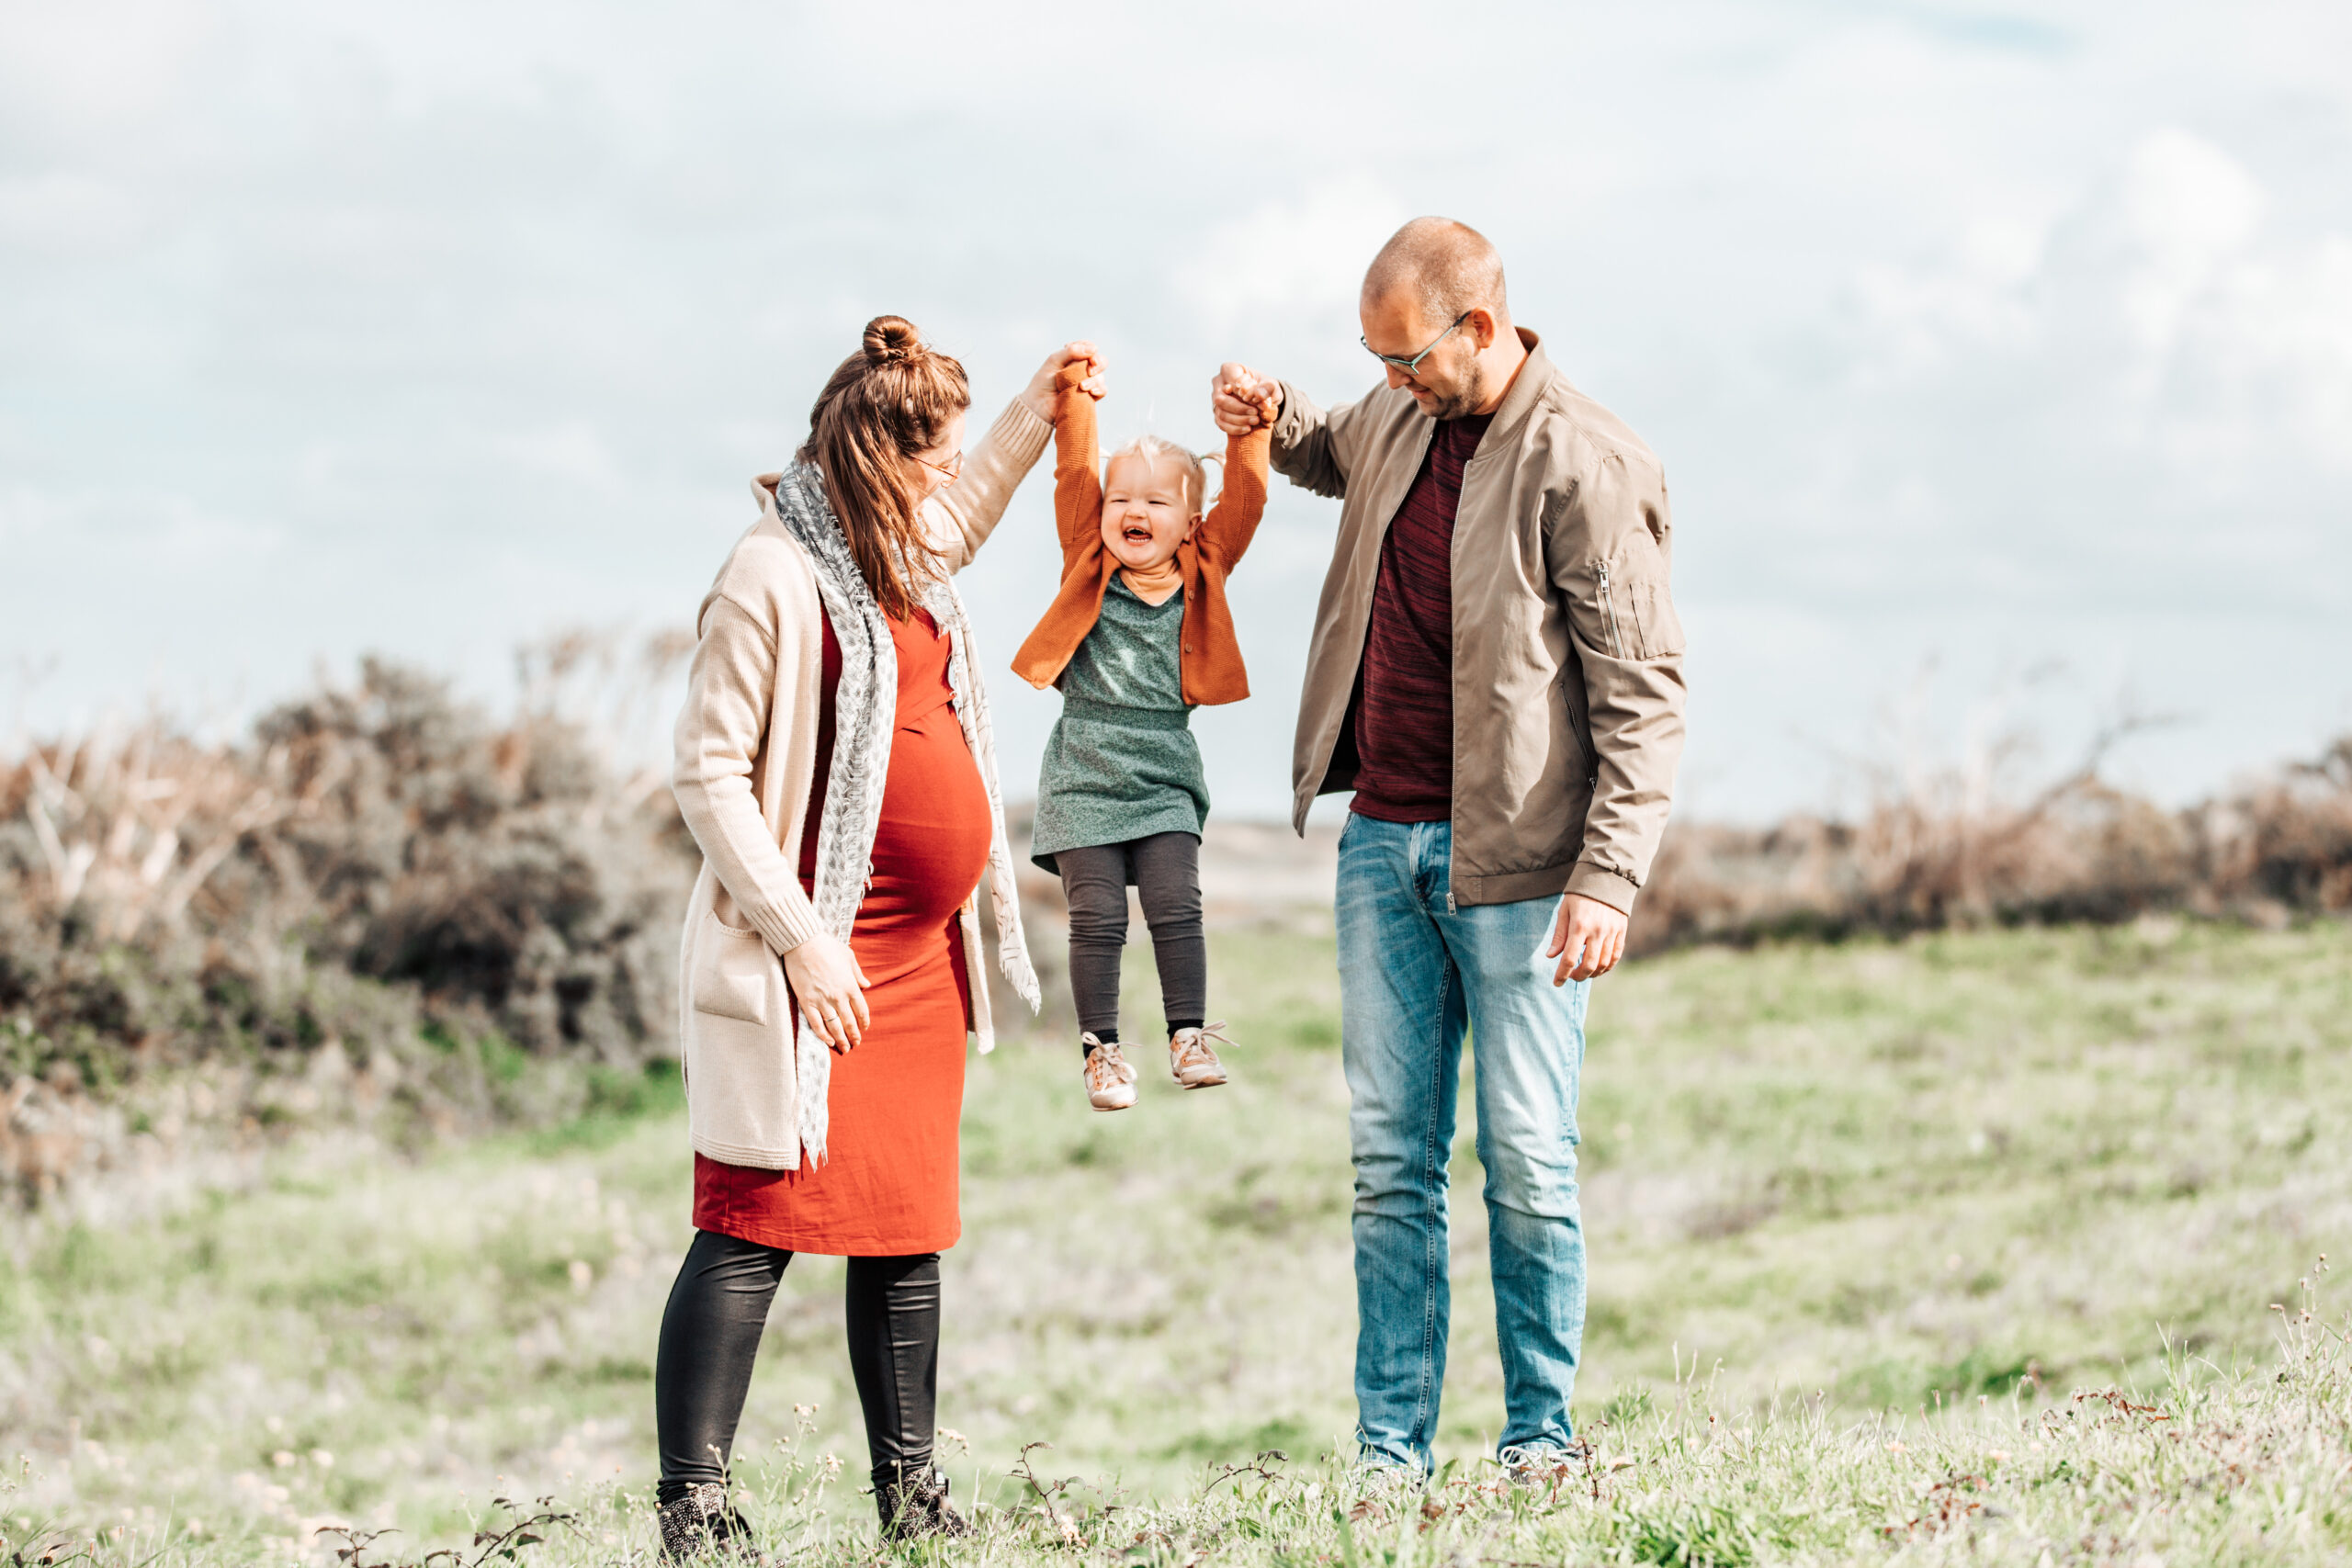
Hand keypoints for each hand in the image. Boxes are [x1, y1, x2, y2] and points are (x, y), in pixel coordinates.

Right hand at [783, 931, 870, 1050]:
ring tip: (845, 1048)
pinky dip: (823, 1035)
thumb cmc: (826, 946)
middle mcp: (838, 996)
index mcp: (850, 986)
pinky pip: (816, 1024)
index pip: (862, 1010)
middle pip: (849, 1022)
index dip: (864, 1022)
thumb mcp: (848, 956)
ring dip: (841, 1040)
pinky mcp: (806, 1002)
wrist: (803, 943)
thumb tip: (867, 985)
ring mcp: (822, 1001)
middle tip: (856, 1043)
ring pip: (834, 1027)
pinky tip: (828, 1042)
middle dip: (854, 1035)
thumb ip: (857, 973)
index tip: (864, 1028)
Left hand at [1021, 341, 1103, 419]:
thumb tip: (1094, 349)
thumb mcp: (1054, 361)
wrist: (1039, 406)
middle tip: (1090, 370)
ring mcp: (1086, 383)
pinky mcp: (1089, 396)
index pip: (1088, 347)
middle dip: (1098, 363)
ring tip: (1081, 387)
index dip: (1090, 349)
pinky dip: (1100, 389)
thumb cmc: (1043, 382)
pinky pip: (1102, 390)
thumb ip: (1071, 352)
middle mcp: (1081, 369)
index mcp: (1072, 358)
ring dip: (1094, 380)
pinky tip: (1091, 392)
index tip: (1085, 355)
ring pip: (1100, 377)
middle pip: (1100, 361)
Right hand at [1211, 362, 1278, 435]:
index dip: (1243, 390)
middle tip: (1256, 413)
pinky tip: (1248, 428)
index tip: (1256, 399)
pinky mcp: (1218, 414)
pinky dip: (1235, 428)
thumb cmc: (1264, 388)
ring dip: (1239, 420)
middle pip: (1221, 399)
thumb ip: (1267, 388)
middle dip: (1239, 408)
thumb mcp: (1271, 385)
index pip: (1230, 379)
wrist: (1262, 401)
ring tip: (1255, 421)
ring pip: (1221, 413)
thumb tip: (1258, 395)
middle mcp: (1218, 384)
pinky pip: (1221, 423)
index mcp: (1228, 369)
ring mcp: (1216, 400)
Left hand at [1545, 893, 1627, 984]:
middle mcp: (1597, 931)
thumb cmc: (1580, 894)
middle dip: (1578, 976)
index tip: (1556, 983)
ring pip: (1603, 964)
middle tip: (1570, 977)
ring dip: (1592, 973)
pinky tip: (1598, 968)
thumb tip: (1551, 956)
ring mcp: (1612, 932)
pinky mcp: (1622, 931)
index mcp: (1579, 925)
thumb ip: (1559, 935)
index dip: (1562, 974)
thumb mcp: (1565, 910)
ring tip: (1583, 972)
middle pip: (1589, 965)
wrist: (1607, 878)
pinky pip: (1616, 956)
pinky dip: (1607, 966)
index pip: (1569, 958)